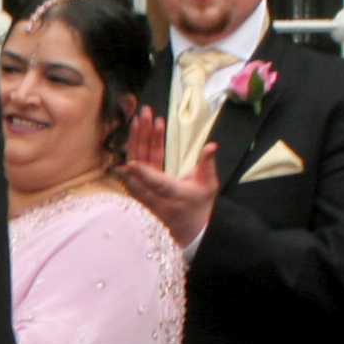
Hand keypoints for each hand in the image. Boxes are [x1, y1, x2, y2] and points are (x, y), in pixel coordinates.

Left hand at [114, 104, 220, 248]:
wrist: (188, 227)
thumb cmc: (200, 204)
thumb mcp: (209, 186)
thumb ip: (207, 165)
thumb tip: (211, 146)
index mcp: (174, 195)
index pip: (156, 184)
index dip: (143, 174)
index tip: (131, 163)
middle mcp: (155, 194)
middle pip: (142, 167)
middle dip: (141, 140)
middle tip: (143, 116)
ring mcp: (144, 191)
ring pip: (135, 164)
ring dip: (136, 139)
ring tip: (139, 118)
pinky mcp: (139, 187)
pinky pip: (134, 165)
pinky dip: (135, 147)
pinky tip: (135, 131)